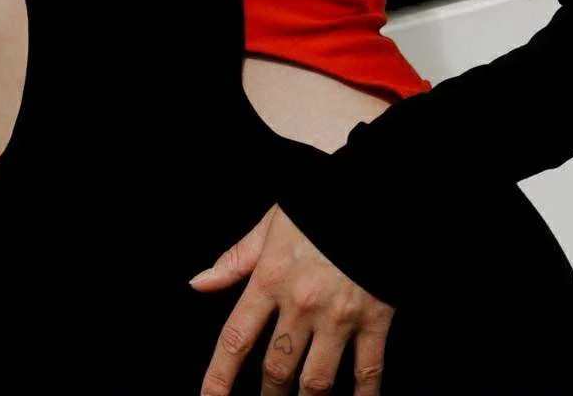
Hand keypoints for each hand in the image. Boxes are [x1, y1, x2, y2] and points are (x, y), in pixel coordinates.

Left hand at [188, 204, 393, 395]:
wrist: (371, 195)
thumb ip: (235, 260)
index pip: (236, 339)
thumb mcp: (270, 224)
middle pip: (276, 368)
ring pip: (316, 380)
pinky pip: (367, 372)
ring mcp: (339, 315)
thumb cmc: (318, 208)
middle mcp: (301, 303)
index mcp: (271, 278)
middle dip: (266, 395)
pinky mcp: (374, 320)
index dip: (219, 378)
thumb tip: (197, 283)